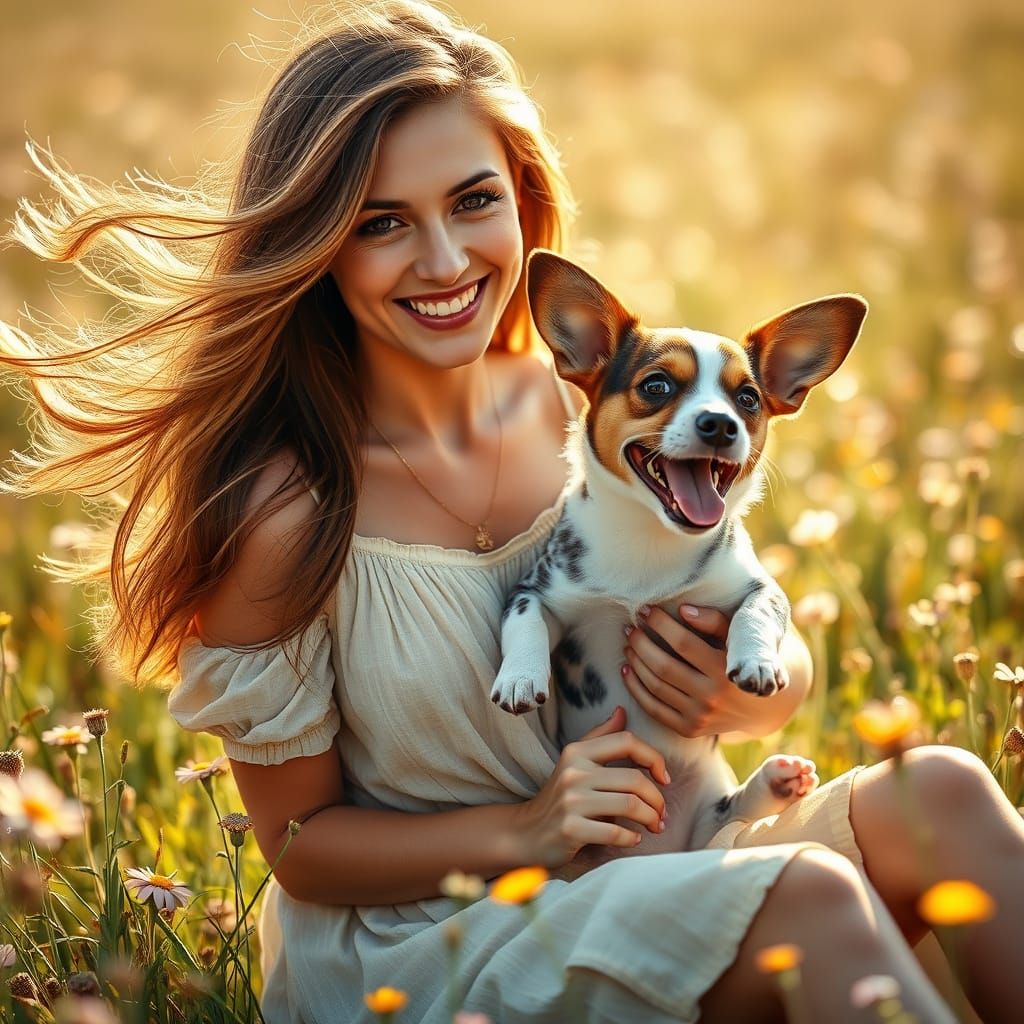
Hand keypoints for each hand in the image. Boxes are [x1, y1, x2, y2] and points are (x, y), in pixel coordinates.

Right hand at [511, 706, 669, 868]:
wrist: (528, 832)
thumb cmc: (561, 796)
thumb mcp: (576, 761)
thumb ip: (601, 737)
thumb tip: (622, 711)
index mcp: (577, 752)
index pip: (626, 741)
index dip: (654, 757)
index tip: (664, 778)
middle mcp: (573, 772)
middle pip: (634, 779)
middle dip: (657, 799)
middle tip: (661, 812)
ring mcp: (571, 801)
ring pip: (629, 805)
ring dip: (650, 819)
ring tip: (654, 826)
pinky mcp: (571, 829)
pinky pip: (615, 833)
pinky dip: (632, 838)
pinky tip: (634, 839)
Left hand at [621, 604, 802, 738]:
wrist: (760, 707)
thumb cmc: (743, 660)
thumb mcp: (737, 638)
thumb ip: (714, 621)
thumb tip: (683, 609)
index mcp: (726, 669)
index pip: (684, 643)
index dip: (661, 624)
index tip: (645, 610)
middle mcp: (713, 696)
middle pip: (664, 666)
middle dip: (641, 643)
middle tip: (630, 627)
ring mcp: (700, 716)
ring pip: (656, 686)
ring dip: (635, 662)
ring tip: (628, 644)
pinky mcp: (689, 730)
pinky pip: (654, 708)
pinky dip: (636, 688)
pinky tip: (627, 669)